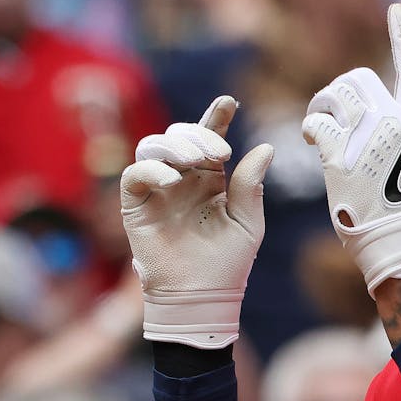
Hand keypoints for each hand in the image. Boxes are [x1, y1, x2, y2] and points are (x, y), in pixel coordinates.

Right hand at [120, 96, 273, 347]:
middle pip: (181, 135)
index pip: (210, 139)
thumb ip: (251, 185)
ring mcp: (158, 190)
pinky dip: (152, 169)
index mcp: (211, 180)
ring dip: (175, 145)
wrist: (201, 298)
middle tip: (218, 153)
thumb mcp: (248, 222)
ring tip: (197, 161)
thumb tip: (265, 147)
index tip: (229, 102)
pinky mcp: (136, 205)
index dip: (216, 117)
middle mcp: (183, 180)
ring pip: (155, 146)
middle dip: (199, 134)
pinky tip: (173, 180)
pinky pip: (135, 173)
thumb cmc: (227, 265)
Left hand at [302, 3, 400, 293]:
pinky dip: (313, 129)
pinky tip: (315, 144)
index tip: (395, 9)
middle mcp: (396, 122)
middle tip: (330, 113)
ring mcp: (369, 136)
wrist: (397, 237)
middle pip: (359, 78)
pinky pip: (318, 122)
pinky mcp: (342, 154)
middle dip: (340, 91)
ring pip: (335, 94)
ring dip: (321, 106)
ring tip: (320, 128)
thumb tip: (378, 110)